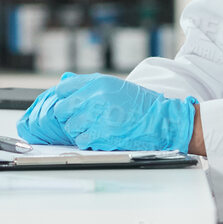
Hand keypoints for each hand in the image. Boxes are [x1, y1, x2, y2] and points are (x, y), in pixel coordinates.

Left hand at [16, 73, 195, 151]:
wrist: (161, 121)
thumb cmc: (138, 104)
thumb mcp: (114, 86)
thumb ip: (87, 84)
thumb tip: (62, 82)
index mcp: (98, 83)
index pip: (62, 90)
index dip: (61, 99)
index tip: (65, 106)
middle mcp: (96, 97)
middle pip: (62, 110)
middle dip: (68, 117)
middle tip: (81, 119)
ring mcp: (99, 117)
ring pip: (70, 127)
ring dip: (78, 130)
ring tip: (94, 128)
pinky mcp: (103, 136)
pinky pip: (81, 140)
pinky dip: (87, 141)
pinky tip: (99, 136)